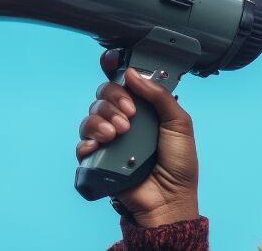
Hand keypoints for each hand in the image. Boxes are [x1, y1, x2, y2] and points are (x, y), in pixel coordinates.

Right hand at [76, 49, 199, 226]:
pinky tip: (99, 145)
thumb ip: (159, 95)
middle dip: (113, 100)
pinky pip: (83, 144)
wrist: (170, 198)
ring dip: (101, 119)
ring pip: (91, 116)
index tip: (112, 62)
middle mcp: (125, 120)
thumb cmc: (179, 165)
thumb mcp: (179, 123)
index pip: (124, 82)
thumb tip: (133, 74)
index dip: (114, 69)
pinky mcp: (99, 159)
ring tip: (118, 134)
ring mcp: (110, 139)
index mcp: (145, 108)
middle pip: (104, 95)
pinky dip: (87, 141)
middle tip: (129, 115)